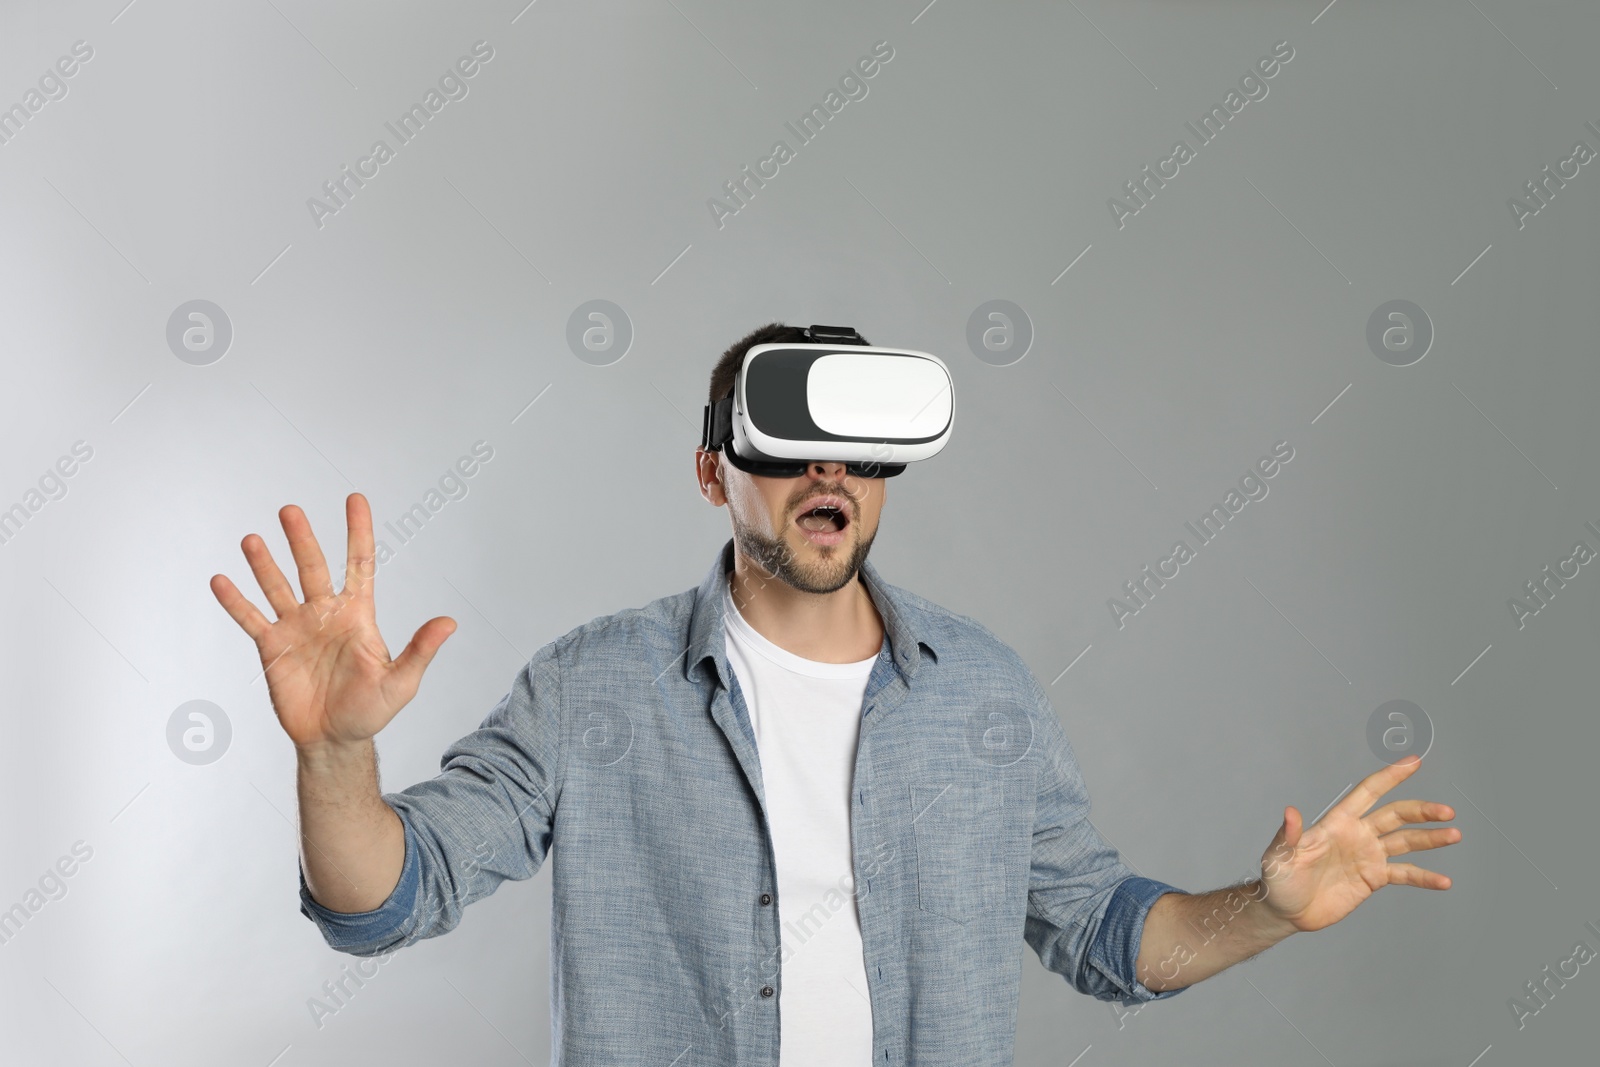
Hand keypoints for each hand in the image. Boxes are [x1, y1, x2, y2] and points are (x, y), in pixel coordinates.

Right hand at [209, 493, 455, 749]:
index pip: (359, 564)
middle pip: (312, 567)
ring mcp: (297, 627)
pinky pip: (251, 619)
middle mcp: (325, 613)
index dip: (358, 531)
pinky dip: (236, 601)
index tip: (355, 499)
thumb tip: (449, 623)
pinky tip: (221, 580)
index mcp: (357, 615)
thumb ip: (421, 650)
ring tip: (252, 540)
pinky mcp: (272, 647)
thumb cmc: (371, 711)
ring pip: (278, 586)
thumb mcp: (401, 682)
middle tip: (290, 510)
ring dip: (264, 564)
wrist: (334, 739)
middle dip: (301, 539)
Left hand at [1257, 755, 1460, 933]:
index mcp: (1337, 822)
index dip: (1390, 777)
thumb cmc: (1278, 879)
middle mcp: (1357, 834)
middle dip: (1421, 811)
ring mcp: (1368, 856)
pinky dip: (1425, 877)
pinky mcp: (1373, 879)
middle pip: (1395, 815)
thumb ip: (1288, 835)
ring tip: (1455, 835)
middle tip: (1447, 812)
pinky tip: (1444, 881)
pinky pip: (1405, 874)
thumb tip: (1290, 811)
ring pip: (1405, 841)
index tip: (1414, 762)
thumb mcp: (1279, 856)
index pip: (1368, 792)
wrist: (1285, 911)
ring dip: (1431, 839)